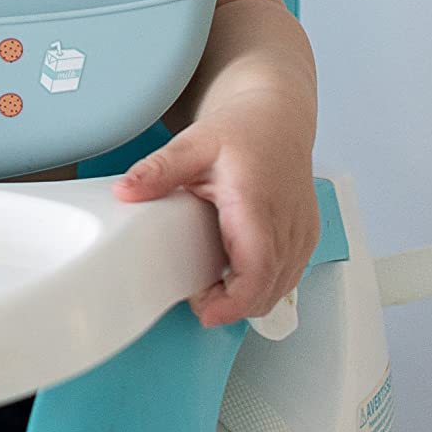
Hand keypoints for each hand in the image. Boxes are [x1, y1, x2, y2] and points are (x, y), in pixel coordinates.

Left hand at [114, 90, 319, 327]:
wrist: (277, 117)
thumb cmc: (242, 130)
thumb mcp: (191, 145)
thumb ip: (157, 170)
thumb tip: (124, 191)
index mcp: (259, 206)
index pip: (256, 272)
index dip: (233, 303)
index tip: (205, 313)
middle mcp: (289, 225)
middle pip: (268, 289)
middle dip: (233, 305)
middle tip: (196, 299)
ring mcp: (303, 233)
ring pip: (282, 287)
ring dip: (250, 296)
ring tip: (212, 287)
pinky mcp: (307, 236)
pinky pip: (290, 275)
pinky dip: (265, 284)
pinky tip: (236, 274)